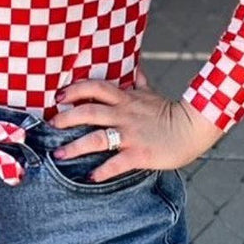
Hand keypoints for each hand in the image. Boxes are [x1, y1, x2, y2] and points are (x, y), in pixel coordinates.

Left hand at [49, 68, 222, 180]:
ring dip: (75, 147)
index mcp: (125, 99)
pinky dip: (102, 171)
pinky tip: (90, 177)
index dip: (75, 90)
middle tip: (51, 124)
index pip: (95, 88)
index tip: (58, 96)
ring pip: (97, 138)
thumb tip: (135, 66)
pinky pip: (116, 163)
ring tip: (58, 155)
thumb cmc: (170, 111)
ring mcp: (131, 135)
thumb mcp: (151, 92)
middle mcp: (124, 114)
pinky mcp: (139, 154)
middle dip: (66, 118)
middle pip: (89, 112)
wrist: (193, 128)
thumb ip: (138, 80)